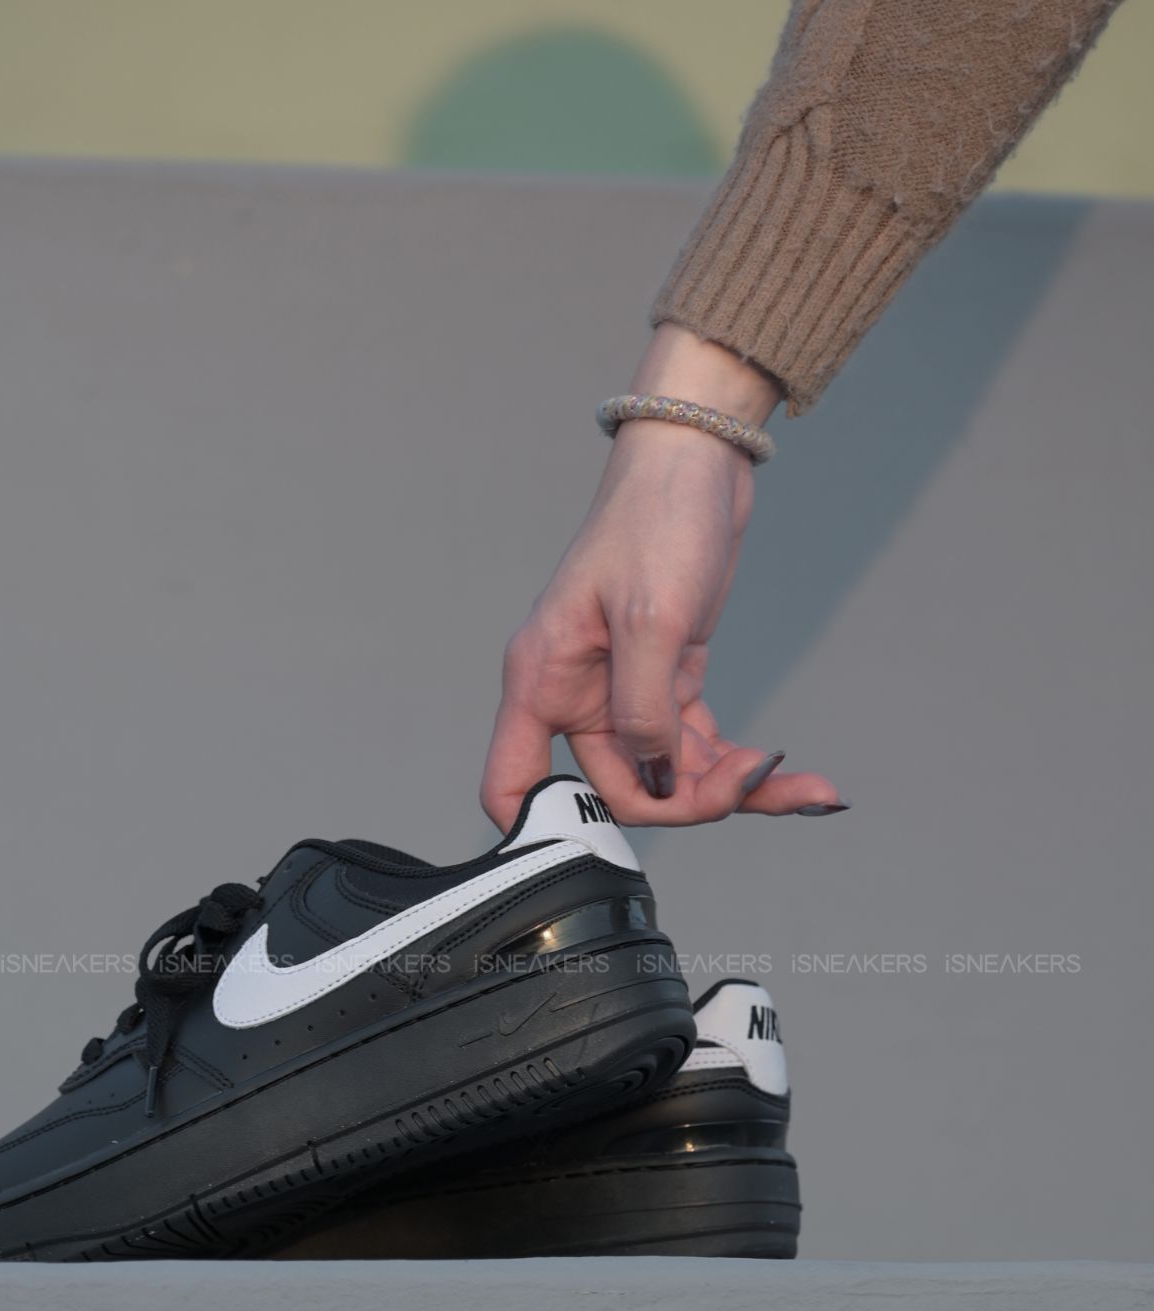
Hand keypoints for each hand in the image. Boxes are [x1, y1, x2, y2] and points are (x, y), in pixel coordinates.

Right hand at [481, 325, 843, 828]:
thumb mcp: (653, 620)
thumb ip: (646, 712)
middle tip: (750, 783)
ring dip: (731, 788)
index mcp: (543, 681)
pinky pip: (697, 745)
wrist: (700, 458)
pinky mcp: (668, 679)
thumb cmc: (657, 519)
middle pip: (620, 791)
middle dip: (689, 800)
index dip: (544, 831)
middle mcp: (576, 694)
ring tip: (802, 789)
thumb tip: (657, 779)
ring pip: (669, 773)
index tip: (607, 848)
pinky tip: (786, 774)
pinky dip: (739, 763)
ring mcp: (622, 690)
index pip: (513, 786)